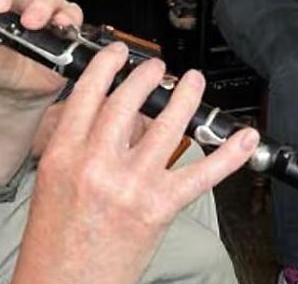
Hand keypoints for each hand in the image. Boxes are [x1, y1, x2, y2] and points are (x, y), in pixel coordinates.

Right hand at [14, 44, 258, 283]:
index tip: (121, 55)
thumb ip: (84, 146)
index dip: (109, 65)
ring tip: (193, 83)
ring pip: (167, 126)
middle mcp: (96, 164)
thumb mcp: (54, 183)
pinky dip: (228, 155)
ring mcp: (130, 184)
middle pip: (128, 101)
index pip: (90, 93)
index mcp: (63, 154)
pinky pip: (200, 174)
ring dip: (186, 98)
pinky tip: (244, 139)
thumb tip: (124, 119)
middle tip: (158, 68)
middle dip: (148, 76)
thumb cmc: (54, 243)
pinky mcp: (158, 207)